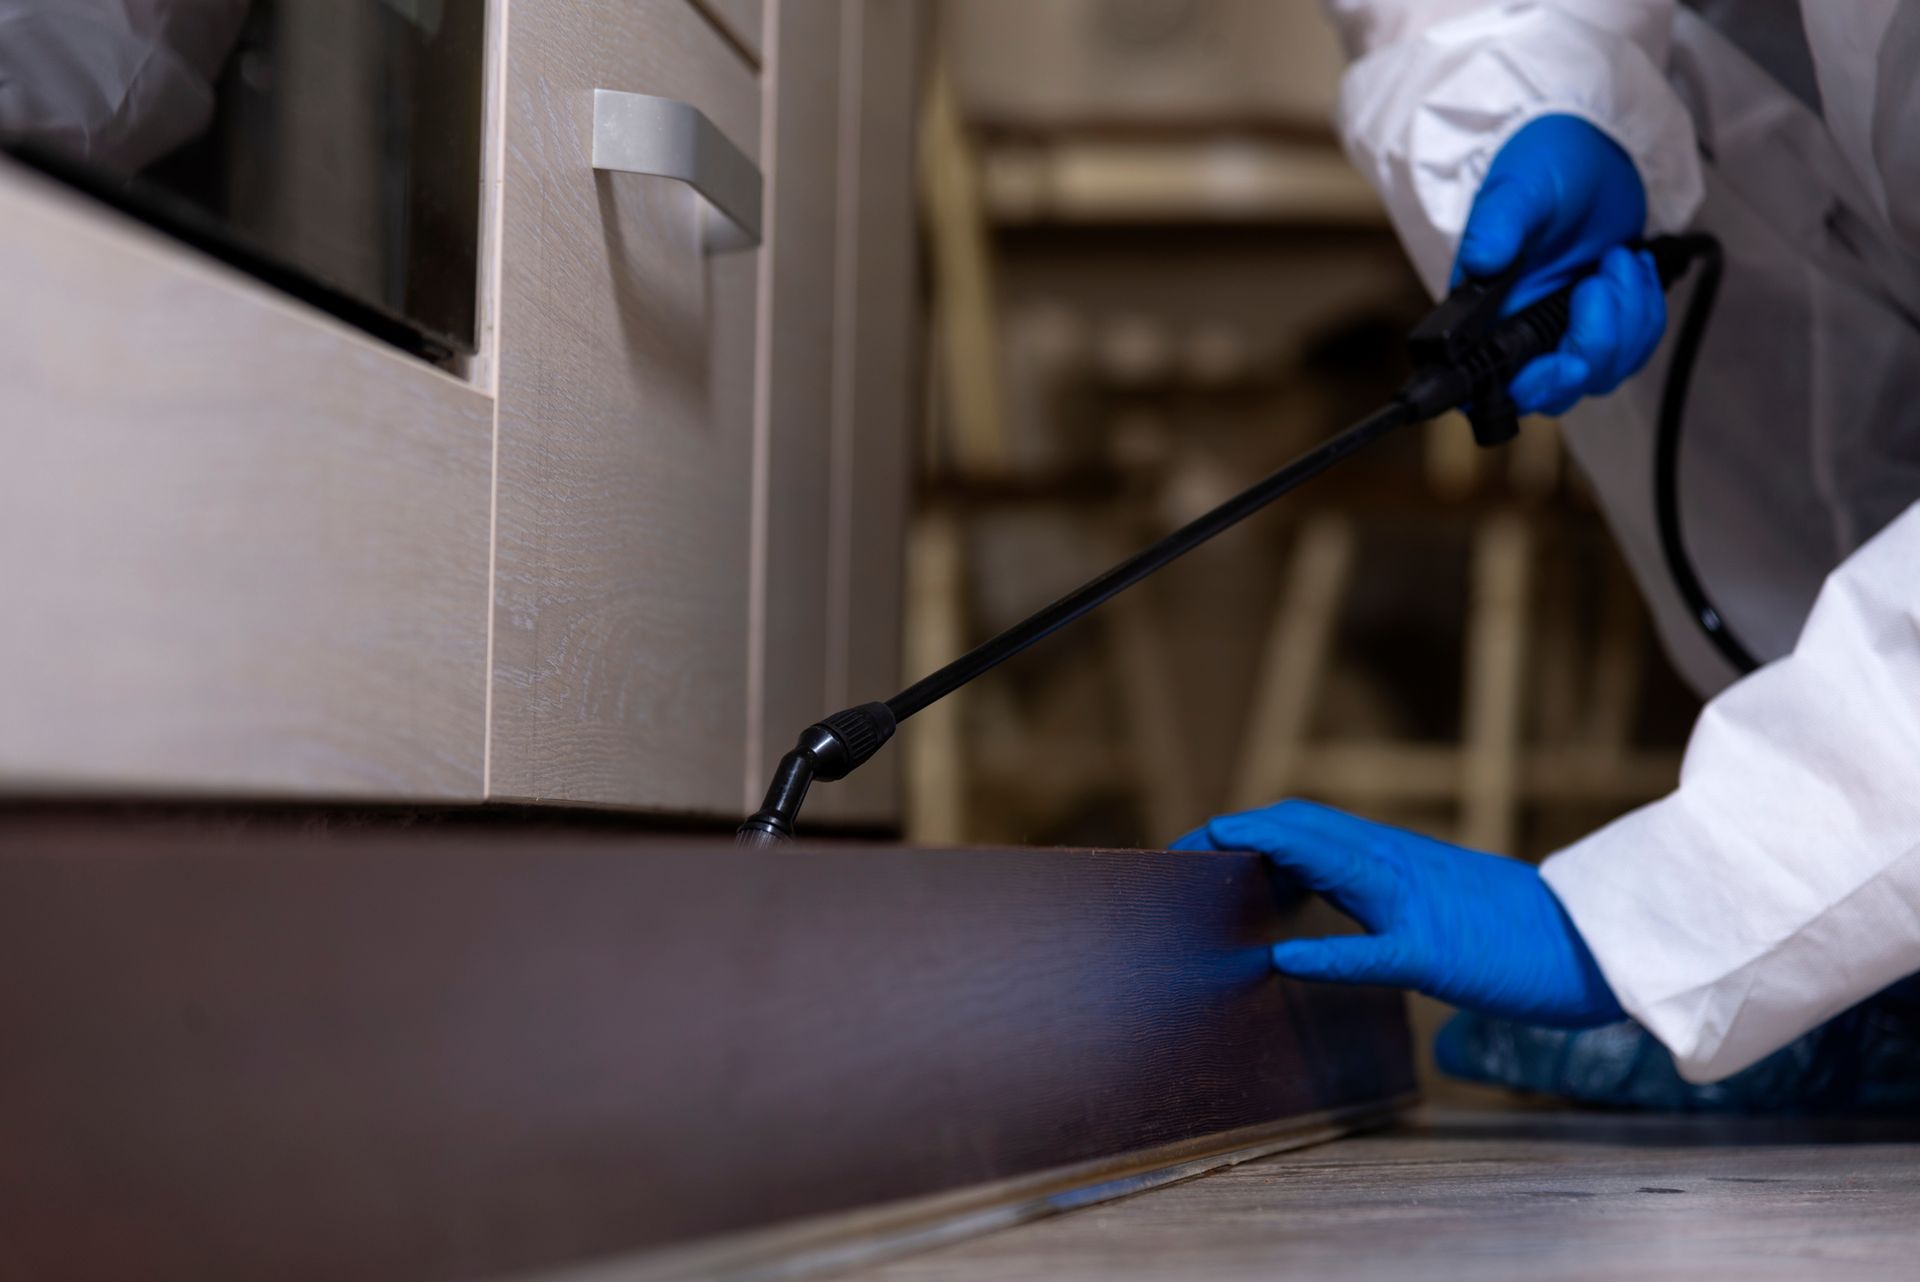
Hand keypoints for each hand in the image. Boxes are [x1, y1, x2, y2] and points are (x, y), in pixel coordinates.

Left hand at [1172, 799, 1623, 1028]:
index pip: (1304, 825)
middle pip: (1300, 829)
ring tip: (1206, 867)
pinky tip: (1282, 960)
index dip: (1245, 829)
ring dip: (1263, 859)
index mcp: (1393, 856)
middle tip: (1177, 855)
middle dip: (1233, 835)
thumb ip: (1371, 896)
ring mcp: (1417, 906)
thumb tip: (1310, 912)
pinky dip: (1324, 953)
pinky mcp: (1438, 954)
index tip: (1197, 847)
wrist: (1593, 942)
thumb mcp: (1431, 900)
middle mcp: (1397, 865)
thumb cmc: (1512, 931)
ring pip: (1329, 863)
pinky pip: (1373, 950)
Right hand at [1457, 114, 1666, 416]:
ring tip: (1619, 258)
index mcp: (1489, 312)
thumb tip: (1480, 260)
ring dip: (1627, 317)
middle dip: (1594, 347)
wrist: (1592, 152)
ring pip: (1604, 372)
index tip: (1564, 364)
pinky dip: (1646, 311)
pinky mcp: (1602, 325)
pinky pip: (1634, 349)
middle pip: (1559, 389)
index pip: (1498, 381)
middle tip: (1598, 286)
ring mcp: (1564, 332)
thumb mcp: (1519, 187)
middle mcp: (1523, 332)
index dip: (1533, 387)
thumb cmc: (1545, 164)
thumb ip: (1497, 224)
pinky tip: (1634, 268)